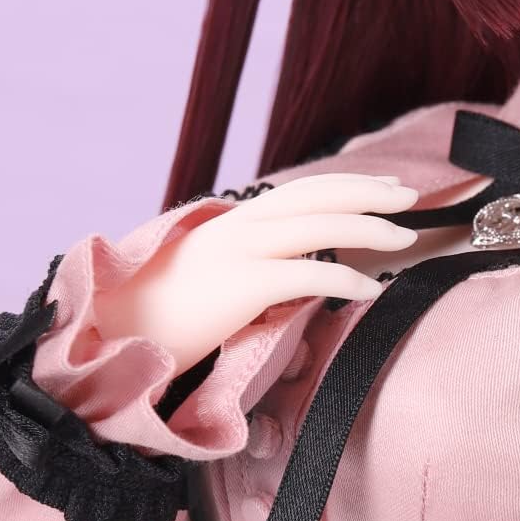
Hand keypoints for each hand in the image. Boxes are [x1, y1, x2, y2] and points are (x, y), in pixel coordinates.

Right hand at [94, 174, 420, 374]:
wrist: (109, 335)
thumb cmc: (155, 316)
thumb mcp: (204, 275)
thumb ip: (245, 263)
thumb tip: (287, 271)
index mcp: (232, 223)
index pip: (302, 191)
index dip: (347, 185)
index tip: (384, 187)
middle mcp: (238, 227)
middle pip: (318, 196)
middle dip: (369, 193)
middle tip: (410, 198)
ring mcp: (239, 253)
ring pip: (320, 225)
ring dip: (370, 228)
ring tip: (405, 238)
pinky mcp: (240, 287)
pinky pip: (307, 274)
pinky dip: (346, 277)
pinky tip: (372, 287)